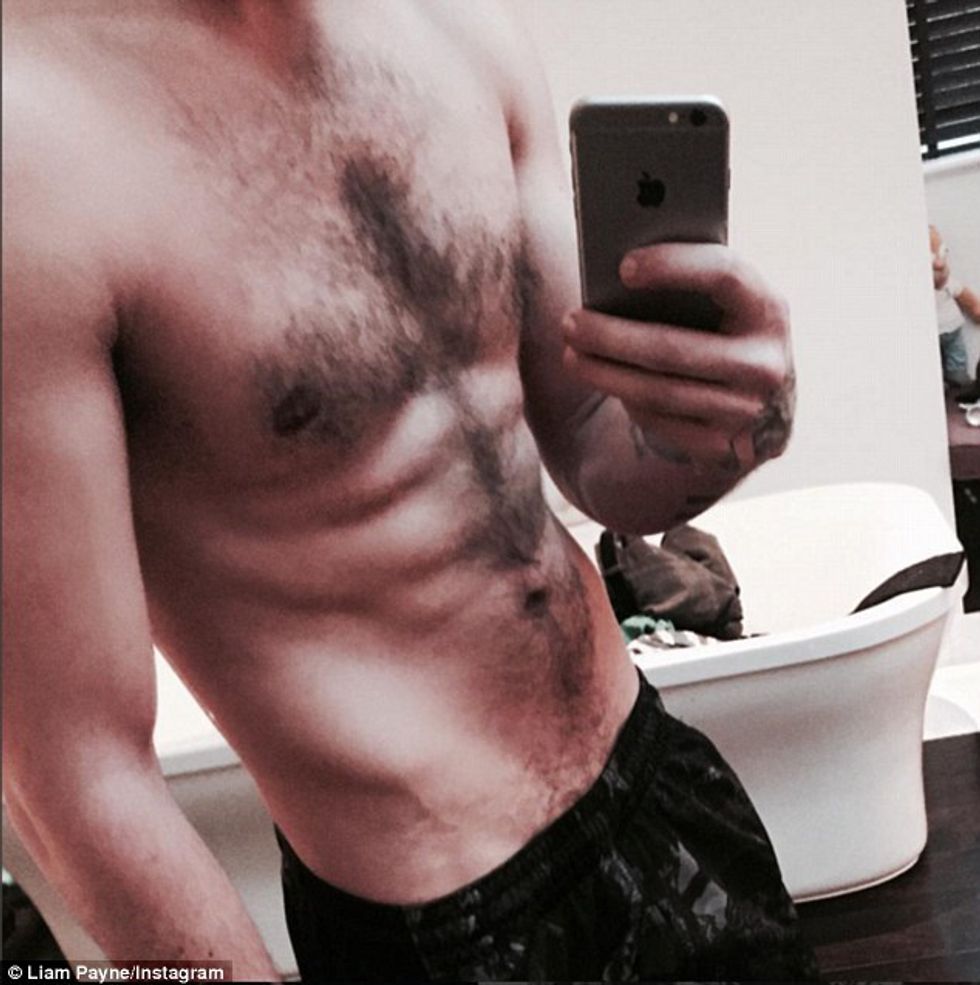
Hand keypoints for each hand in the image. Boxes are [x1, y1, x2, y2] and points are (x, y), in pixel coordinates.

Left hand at [561, 242, 794, 469]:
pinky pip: (659, 422)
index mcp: (769, 311)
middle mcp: (766, 365)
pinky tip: (603, 380)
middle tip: (570, 321)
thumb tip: (618, 277)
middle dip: (612, 335)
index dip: (674, 265)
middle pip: (672, 348)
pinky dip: (628, 401)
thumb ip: (693, 286)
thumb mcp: (727, 308)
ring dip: (606, 373)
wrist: (761, 409)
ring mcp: (746, 413)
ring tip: (571, 354)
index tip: (623, 266)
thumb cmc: (725, 335)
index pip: (725, 276)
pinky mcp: (722, 448)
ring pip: (658, 392)